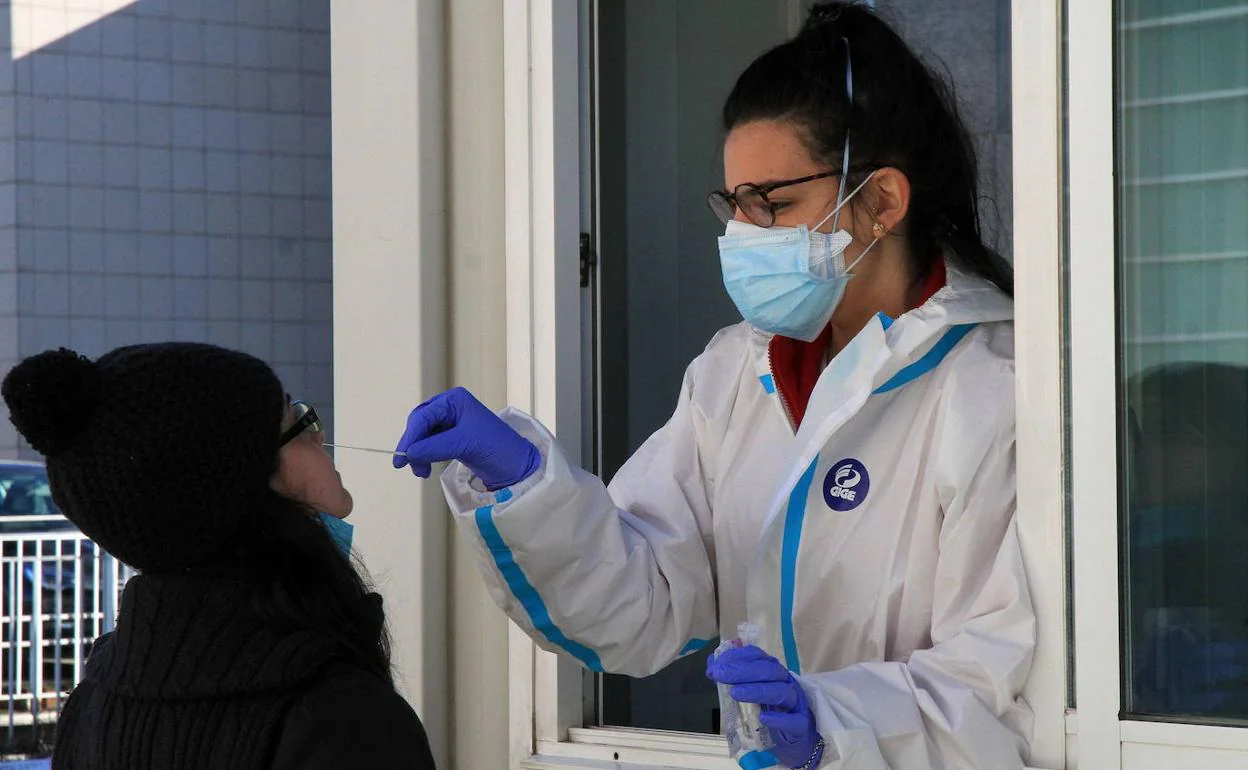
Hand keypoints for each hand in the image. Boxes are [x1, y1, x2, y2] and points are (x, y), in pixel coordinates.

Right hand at [393, 387, 540, 490]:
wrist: (517, 467)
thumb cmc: (498, 448)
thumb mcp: (465, 444)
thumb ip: (434, 447)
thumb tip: (408, 453)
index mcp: (455, 400)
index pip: (424, 415)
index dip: (411, 436)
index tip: (402, 456)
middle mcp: (451, 407)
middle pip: (420, 424)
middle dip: (414, 445)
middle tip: (409, 466)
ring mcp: (452, 423)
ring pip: (423, 436)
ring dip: (418, 453)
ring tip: (421, 472)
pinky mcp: (452, 438)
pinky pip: (430, 444)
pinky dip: (425, 456)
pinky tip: (426, 467)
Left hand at [707, 645, 822, 768]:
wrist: (796, 738)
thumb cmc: (771, 710)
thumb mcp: (751, 693)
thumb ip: (733, 680)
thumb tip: (712, 667)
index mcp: (772, 672)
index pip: (758, 656)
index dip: (738, 657)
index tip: (717, 664)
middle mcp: (785, 682)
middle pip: (768, 671)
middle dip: (743, 670)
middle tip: (720, 674)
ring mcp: (795, 703)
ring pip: (780, 692)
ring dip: (757, 690)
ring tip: (735, 693)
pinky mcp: (800, 725)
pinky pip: (793, 721)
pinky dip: (778, 718)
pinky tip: (762, 717)